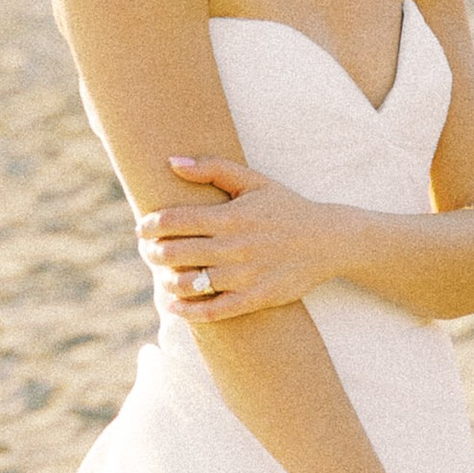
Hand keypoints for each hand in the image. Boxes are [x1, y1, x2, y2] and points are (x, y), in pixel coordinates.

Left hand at [138, 159, 344, 320]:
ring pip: (190, 283)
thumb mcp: (254, 181)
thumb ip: (213, 168)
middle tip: (148, 250)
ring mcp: (245, 275)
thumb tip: (172, 162)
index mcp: (231, 216)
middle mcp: (235, 246)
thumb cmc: (286, 207)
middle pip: (175, 252)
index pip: (175, 220)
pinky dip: (188, 310)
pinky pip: (213, 311)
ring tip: (163, 275)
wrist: (330, 240)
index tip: (143, 228)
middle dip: (152, 252)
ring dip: (167, 280)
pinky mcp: (256, 298)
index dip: (151, 225)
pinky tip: (174, 305)